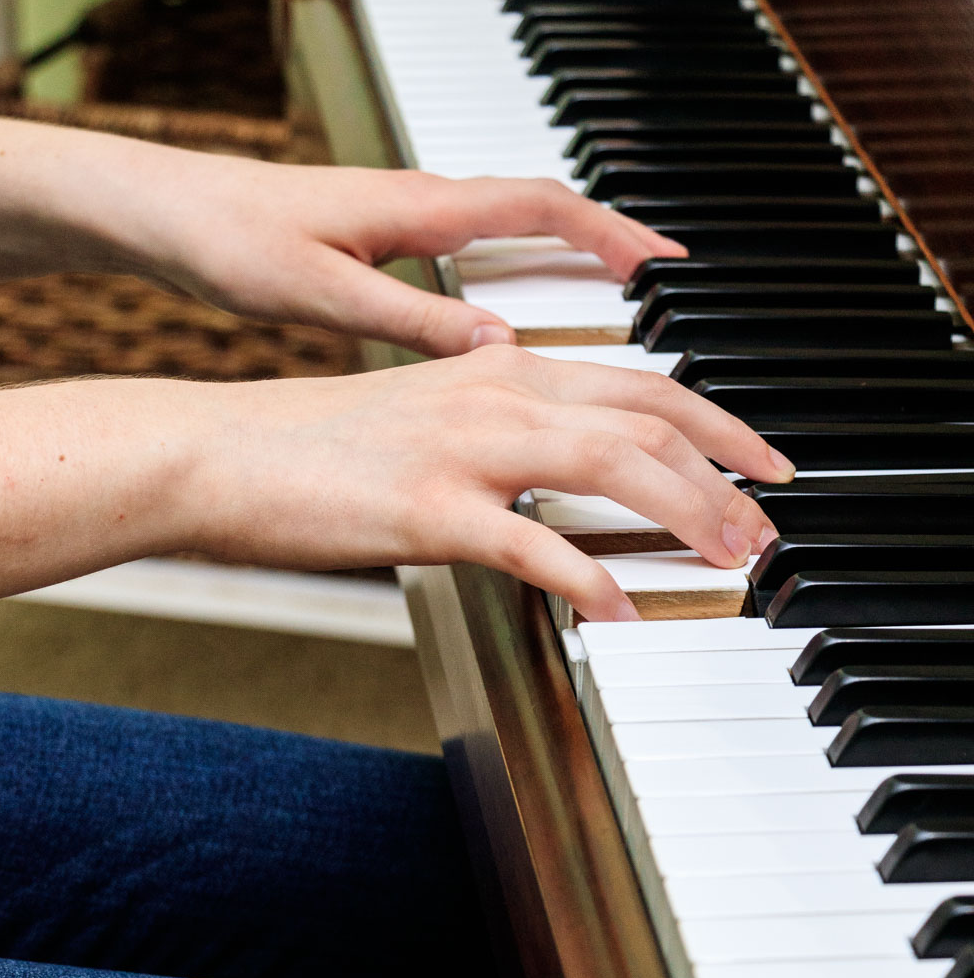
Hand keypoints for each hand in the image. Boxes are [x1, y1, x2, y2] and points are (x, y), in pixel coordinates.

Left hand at [101, 150, 685, 357]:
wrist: (162, 210)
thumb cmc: (228, 240)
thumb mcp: (321, 293)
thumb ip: (412, 320)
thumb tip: (500, 348)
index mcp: (418, 208)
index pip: (542, 206)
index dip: (610, 233)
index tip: (664, 263)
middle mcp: (420, 200)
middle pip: (543, 207)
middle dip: (610, 238)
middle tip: (668, 277)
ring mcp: (402, 214)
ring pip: (510, 222)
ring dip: (568, 248)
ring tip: (617, 289)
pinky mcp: (378, 235)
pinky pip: (473, 240)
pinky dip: (516, 261)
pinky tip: (517, 302)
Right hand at [174, 347, 791, 621]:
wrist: (212, 452)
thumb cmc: (304, 446)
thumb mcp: (415, 416)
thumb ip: (489, 430)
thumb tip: (545, 471)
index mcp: (496, 367)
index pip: (637, 384)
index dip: (715, 424)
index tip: (759, 463)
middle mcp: (493, 393)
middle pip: (647, 419)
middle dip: (725, 474)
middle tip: (765, 527)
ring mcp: (462, 448)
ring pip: (613, 466)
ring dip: (686, 514)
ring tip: (725, 561)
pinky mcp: (426, 510)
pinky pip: (530, 545)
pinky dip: (586, 578)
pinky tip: (618, 610)